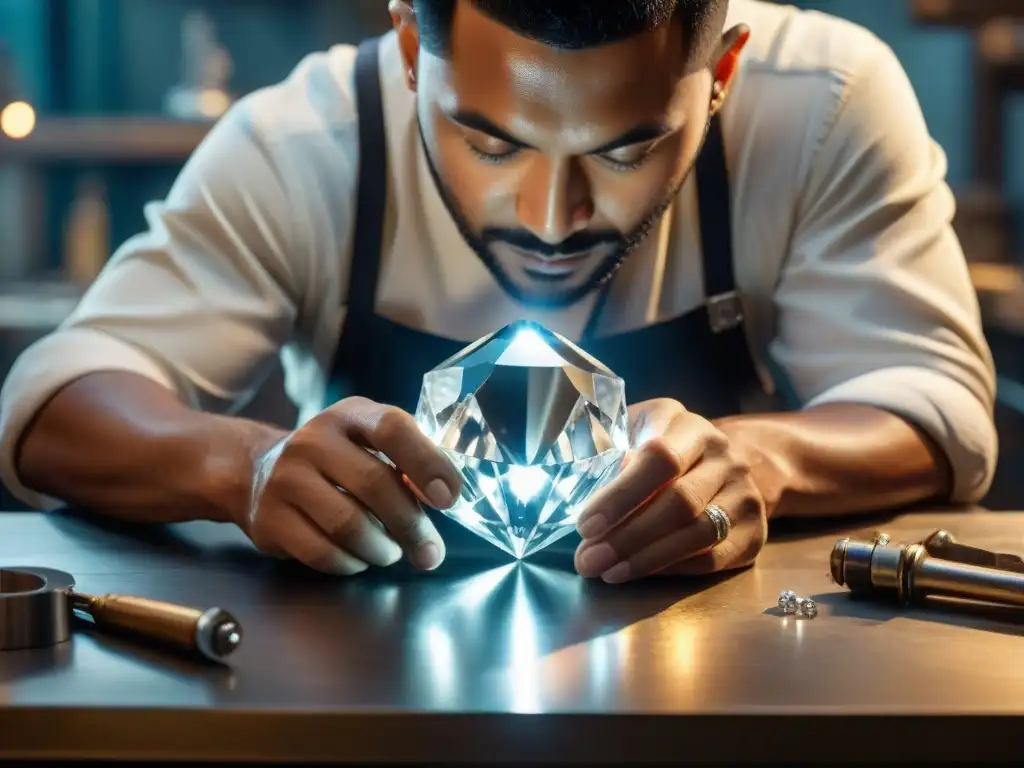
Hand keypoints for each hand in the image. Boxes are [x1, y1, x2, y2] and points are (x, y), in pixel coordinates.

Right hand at [242, 397, 461, 574]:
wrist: (259, 471)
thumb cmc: (338, 459)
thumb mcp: (369, 442)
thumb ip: (407, 461)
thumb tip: (444, 495)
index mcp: (350, 415)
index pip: (392, 429)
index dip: (426, 463)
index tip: (449, 499)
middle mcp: (313, 440)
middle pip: (374, 484)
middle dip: (411, 525)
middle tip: (430, 551)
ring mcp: (286, 479)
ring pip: (349, 525)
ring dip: (382, 549)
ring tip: (391, 552)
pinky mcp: (269, 519)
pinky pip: (322, 553)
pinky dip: (351, 564)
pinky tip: (359, 559)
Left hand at [574, 399, 766, 581]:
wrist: (732, 462)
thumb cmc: (664, 447)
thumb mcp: (636, 431)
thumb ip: (611, 449)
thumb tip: (587, 486)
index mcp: (690, 427)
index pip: (660, 458)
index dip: (621, 495)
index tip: (585, 525)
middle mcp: (726, 457)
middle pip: (679, 501)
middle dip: (627, 536)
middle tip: (587, 560)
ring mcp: (745, 495)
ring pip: (697, 534)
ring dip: (646, 559)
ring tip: (607, 572)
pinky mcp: (754, 532)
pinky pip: (711, 559)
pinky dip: (671, 569)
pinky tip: (639, 572)